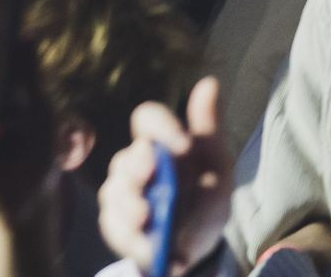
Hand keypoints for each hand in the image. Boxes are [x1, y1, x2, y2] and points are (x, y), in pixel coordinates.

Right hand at [98, 77, 232, 276]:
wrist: (199, 248)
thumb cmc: (205, 200)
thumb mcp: (216, 168)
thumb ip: (210, 129)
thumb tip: (209, 82)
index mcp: (159, 144)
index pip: (147, 119)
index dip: (161, 127)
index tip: (183, 144)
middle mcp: (134, 163)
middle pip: (127, 157)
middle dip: (138, 166)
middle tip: (152, 174)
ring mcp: (120, 193)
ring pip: (116, 192)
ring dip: (131, 204)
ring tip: (148, 219)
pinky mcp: (114, 223)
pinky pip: (114, 225)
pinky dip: (132, 237)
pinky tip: (148, 245)